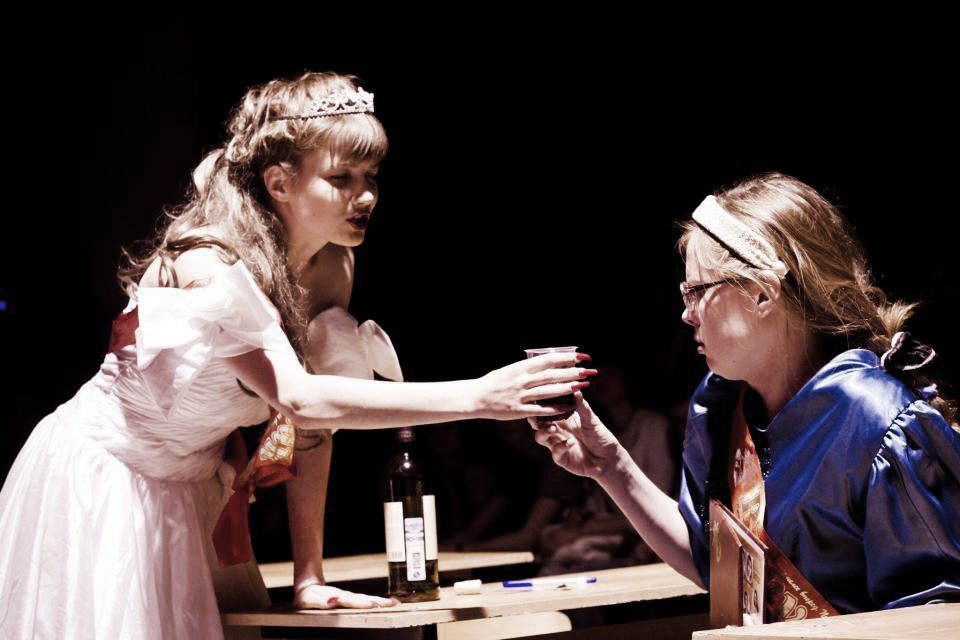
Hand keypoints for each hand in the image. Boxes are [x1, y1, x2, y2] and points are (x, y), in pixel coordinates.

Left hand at [294, 584, 399, 609]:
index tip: (371, 604)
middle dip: (376, 602)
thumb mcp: (306, 601)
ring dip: (381, 601)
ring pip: (367, 599)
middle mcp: (345, 597)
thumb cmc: (306, 597)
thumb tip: (334, 601)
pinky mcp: (352, 599)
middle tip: (390, 604)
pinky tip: (391, 603)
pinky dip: (379, 602)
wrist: (308, 587)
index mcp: (334, 598)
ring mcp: (350, 597)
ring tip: (394, 603)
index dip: (359, 603)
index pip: (349, 601)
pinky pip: (367, 600)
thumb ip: (319, 602)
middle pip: (362, 599)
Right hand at [474, 352, 594, 420]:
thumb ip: (527, 368)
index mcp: (521, 367)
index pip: (549, 360)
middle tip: (590, 371)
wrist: (475, 397)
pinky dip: (556, 409)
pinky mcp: (519, 411)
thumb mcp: (509, 370)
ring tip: (583, 386)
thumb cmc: (493, 383)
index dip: (568, 357)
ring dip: (568, 388)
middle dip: (573, 372)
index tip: (583, 356)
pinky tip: (569, 407)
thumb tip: (546, 361)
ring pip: (549, 391)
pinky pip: (540, 410)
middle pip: (553, 375)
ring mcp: (521, 396)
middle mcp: (522, 380)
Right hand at [530, 391, 621, 478]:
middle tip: (537, 415)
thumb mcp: (592, 420)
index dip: (540, 404)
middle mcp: (557, 430)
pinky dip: (560, 446)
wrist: (609, 459)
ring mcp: (557, 444)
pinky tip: (570, 442)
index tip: (538, 398)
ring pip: (540, 437)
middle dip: (535, 418)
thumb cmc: (600, 436)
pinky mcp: (561, 458)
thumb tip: (576, 389)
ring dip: (544, 431)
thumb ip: (582, 407)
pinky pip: (555, 452)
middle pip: (538, 423)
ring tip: (553, 428)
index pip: (547, 409)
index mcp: (563, 418)